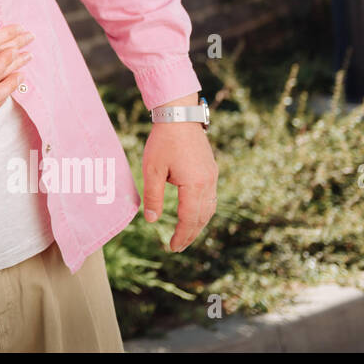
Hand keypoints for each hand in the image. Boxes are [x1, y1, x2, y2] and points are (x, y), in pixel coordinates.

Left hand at [141, 122, 218, 252]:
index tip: (172, 248)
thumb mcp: (152, 170)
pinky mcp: (211, 168)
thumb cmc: (163, 142)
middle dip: (191, 234)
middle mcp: (208, 182)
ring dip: (198, 223)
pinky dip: (202, 209)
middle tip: (178, 246)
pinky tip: (193, 212)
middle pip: (203, 217)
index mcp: (195, 185)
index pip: (190, 219)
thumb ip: (153, 197)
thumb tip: (152, 220)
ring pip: (209, 207)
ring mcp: (212, 175)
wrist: (179, 115)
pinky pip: (210, 196)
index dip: (181, 236)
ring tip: (186, 234)